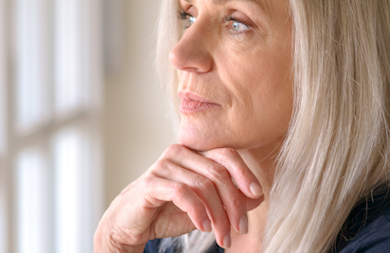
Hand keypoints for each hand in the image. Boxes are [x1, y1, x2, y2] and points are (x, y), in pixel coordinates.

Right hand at [94, 144, 264, 251]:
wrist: (132, 224)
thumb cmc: (168, 212)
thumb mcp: (207, 207)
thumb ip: (230, 199)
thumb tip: (258, 196)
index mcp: (194, 153)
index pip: (226, 154)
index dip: (244, 173)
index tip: (257, 194)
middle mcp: (180, 153)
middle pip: (218, 172)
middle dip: (233, 204)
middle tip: (239, 228)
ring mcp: (164, 165)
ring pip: (203, 186)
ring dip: (218, 215)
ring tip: (222, 236)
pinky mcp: (152, 182)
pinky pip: (183, 193)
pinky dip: (198, 212)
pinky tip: (204, 227)